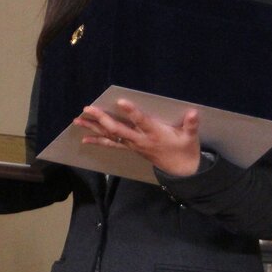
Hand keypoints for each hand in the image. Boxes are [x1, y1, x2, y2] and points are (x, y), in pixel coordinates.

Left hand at [74, 98, 201, 176]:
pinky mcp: (129, 148)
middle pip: (118, 129)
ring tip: (77, 120)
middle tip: (88, 108)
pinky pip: (111, 144)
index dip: (131, 112)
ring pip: (110, 135)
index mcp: (154, 134)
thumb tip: (194, 112)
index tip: (120, 101)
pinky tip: (84, 138)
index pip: (141, 121)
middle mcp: (139, 139)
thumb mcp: (191, 137)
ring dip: (93, 127)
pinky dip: (97, 140)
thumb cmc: (185, 149)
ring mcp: (132, 145)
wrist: (181, 170)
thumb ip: (191, 124)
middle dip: (101, 118)